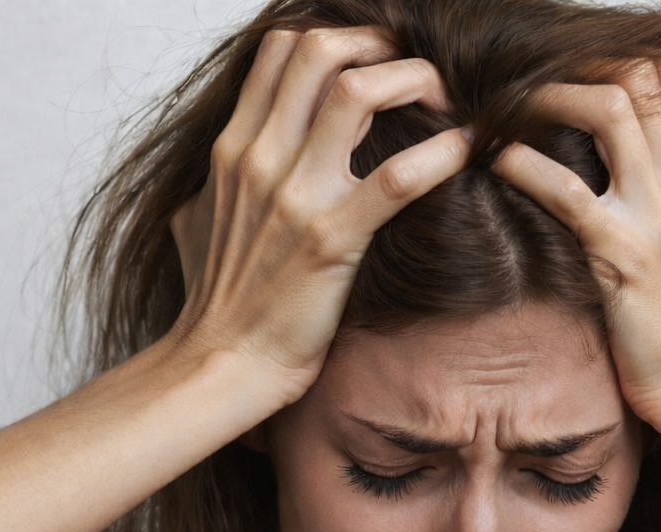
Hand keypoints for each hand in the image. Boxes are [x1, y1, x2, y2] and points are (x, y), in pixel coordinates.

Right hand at [168, 27, 471, 405]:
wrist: (224, 362)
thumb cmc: (217, 303)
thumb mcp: (193, 225)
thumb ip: (211, 188)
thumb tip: (215, 179)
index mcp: (232, 150)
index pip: (280, 51)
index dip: (336, 39)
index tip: (373, 58)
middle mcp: (261, 158)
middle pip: (320, 51)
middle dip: (378, 45)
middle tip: (416, 69)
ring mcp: (296, 196)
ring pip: (358, 92)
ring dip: (412, 81)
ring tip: (444, 98)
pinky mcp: (334, 238)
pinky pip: (398, 177)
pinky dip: (442, 154)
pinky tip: (467, 150)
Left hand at [489, 57, 660, 432]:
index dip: (619, 61)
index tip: (572, 76)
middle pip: (639, 76)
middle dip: (578, 68)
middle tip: (530, 87)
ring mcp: (654, 213)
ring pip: (608, 108)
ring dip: (549, 97)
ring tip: (510, 111)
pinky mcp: (620, 253)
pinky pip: (565, 190)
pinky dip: (524, 165)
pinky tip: (499, 162)